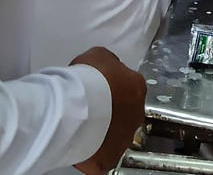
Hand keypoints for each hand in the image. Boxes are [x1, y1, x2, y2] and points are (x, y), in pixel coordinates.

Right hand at [71, 47, 145, 174]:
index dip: (112, 88)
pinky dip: (94, 151)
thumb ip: (108, 63)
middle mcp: (137, 112)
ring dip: (103, 130)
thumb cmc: (87, 79)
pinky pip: (103, 155)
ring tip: (83, 125)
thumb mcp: (98, 56)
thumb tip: (107, 67)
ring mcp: (125, 137)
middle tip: (91, 108)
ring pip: (116, 134)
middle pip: (125, 112)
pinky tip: (81, 143)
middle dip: (110, 111)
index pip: (129, 87)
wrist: (75, 107)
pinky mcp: (111, 157)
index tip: (98, 89)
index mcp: (137, 87)